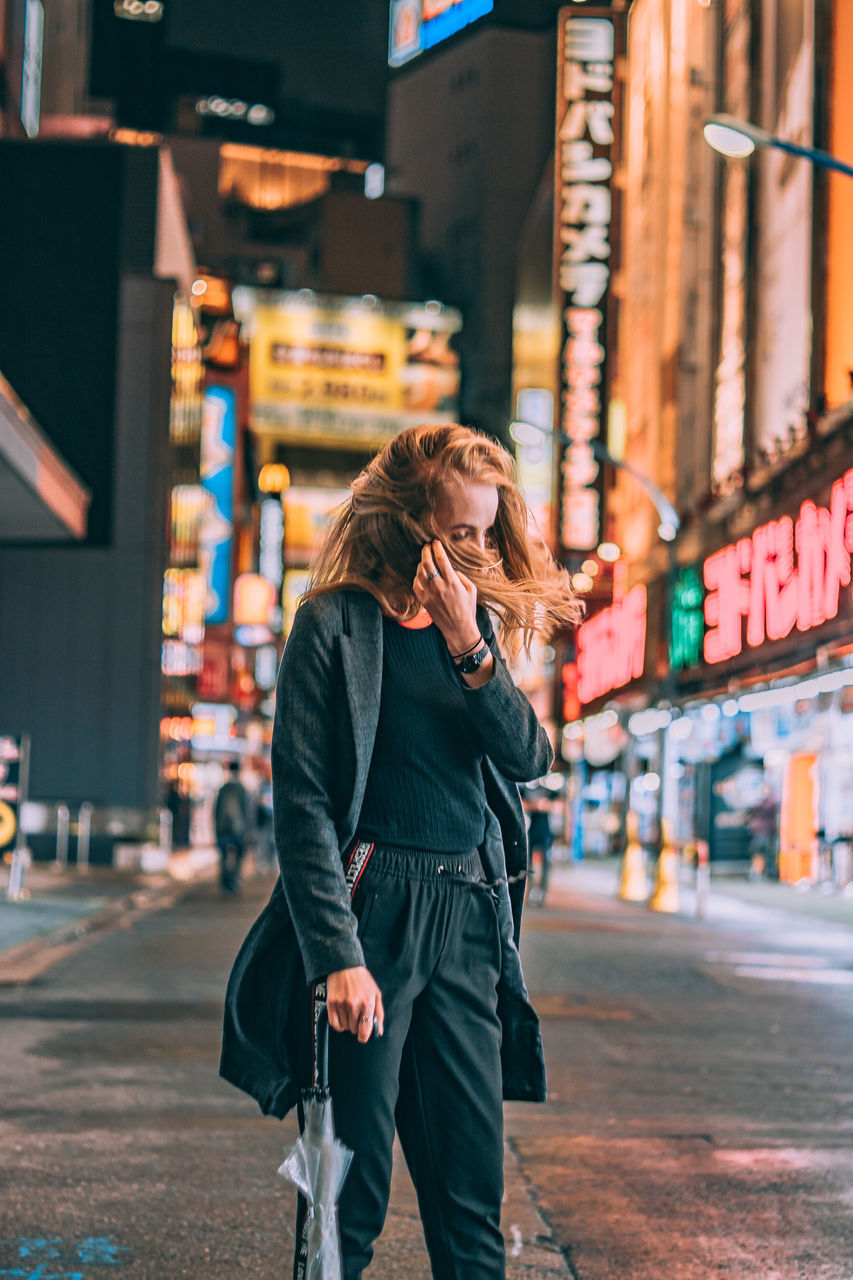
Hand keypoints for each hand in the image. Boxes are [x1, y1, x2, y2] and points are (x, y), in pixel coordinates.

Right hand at [326, 966, 384, 1042]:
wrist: (345, 965)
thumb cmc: (362, 979)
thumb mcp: (376, 994)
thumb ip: (379, 1014)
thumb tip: (378, 1031)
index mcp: (367, 1003)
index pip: (365, 1030)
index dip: (364, 1036)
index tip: (363, 1036)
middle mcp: (354, 1005)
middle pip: (354, 1030)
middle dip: (357, 1025)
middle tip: (357, 1014)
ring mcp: (341, 1005)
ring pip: (345, 1027)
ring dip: (348, 1023)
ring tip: (349, 1011)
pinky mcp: (331, 1004)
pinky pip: (334, 1024)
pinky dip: (339, 1024)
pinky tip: (342, 1017)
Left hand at [413, 539, 479, 653]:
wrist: (459, 629)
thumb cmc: (467, 609)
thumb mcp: (472, 590)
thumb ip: (461, 576)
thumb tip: (451, 569)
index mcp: (452, 583)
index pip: (441, 560)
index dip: (437, 548)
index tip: (436, 542)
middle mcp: (439, 587)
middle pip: (427, 563)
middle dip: (425, 552)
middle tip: (426, 547)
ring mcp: (430, 595)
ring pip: (419, 573)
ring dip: (421, 564)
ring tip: (424, 560)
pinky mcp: (424, 602)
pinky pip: (416, 585)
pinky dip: (417, 578)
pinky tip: (421, 576)